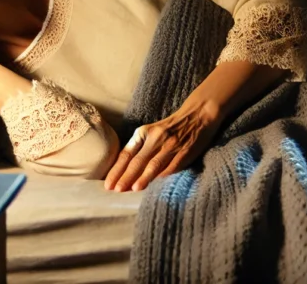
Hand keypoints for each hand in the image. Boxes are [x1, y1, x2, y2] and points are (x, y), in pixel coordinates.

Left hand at [104, 102, 222, 192]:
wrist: (198, 115)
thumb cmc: (170, 127)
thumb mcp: (151, 132)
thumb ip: (139, 148)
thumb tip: (124, 172)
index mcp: (143, 133)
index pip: (126, 154)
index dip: (117, 169)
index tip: (108, 183)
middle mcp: (155, 138)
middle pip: (137, 160)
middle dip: (126, 176)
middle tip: (116, 190)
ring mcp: (170, 145)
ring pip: (153, 164)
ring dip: (143, 178)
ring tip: (133, 189)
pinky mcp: (184, 152)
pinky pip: (170, 167)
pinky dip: (161, 177)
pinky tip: (154, 186)